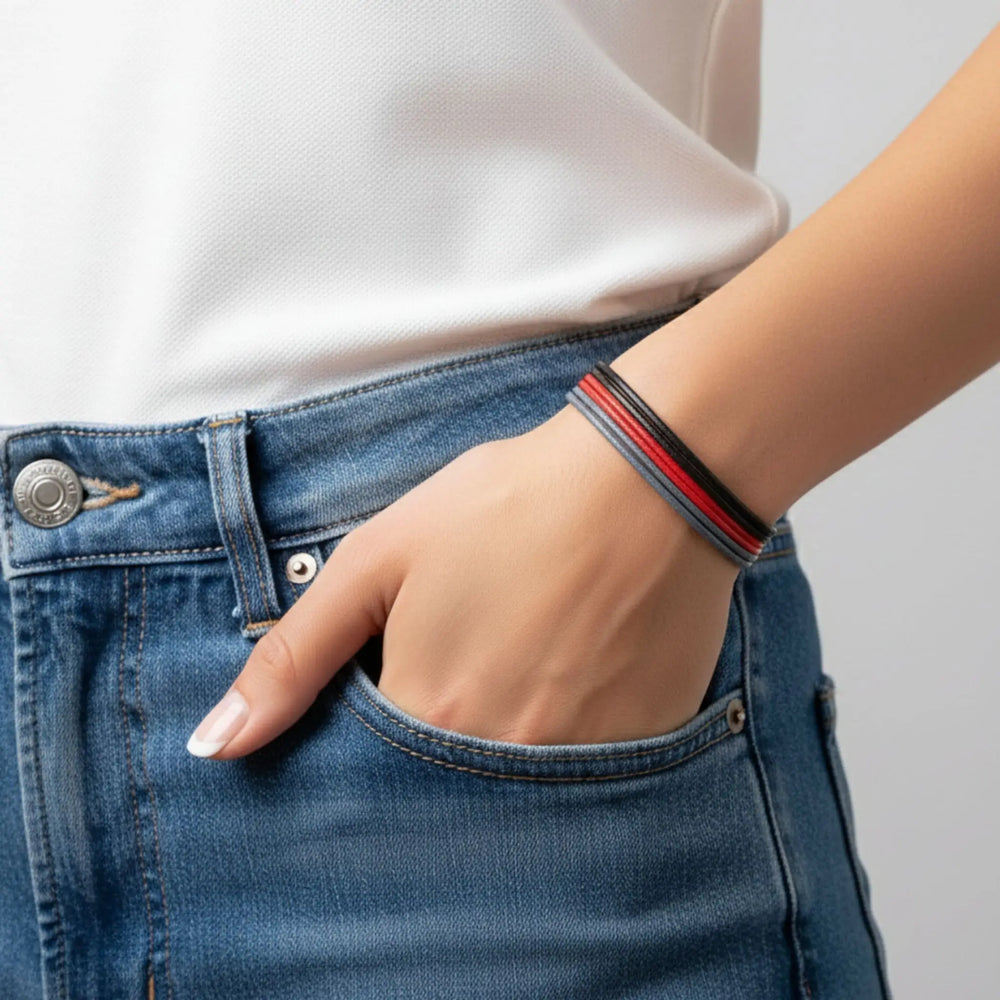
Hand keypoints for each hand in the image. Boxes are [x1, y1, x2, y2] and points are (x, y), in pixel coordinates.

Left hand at [185, 402, 741, 758]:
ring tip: (535, 646)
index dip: (384, 712)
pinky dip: (572, 728)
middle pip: (446, 781)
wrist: (647, 479)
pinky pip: (587, 772)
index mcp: (427, 714)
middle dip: (449, 727)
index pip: (370, 770)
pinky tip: (581, 661)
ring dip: (513, 728)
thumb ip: (295, 657)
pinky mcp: (643, 748)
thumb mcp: (379, 561)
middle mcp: (502, 760)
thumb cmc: (507, 505)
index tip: (413, 663)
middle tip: (484, 645)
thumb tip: (215, 745)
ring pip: (517, 781)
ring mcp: (581, 762)